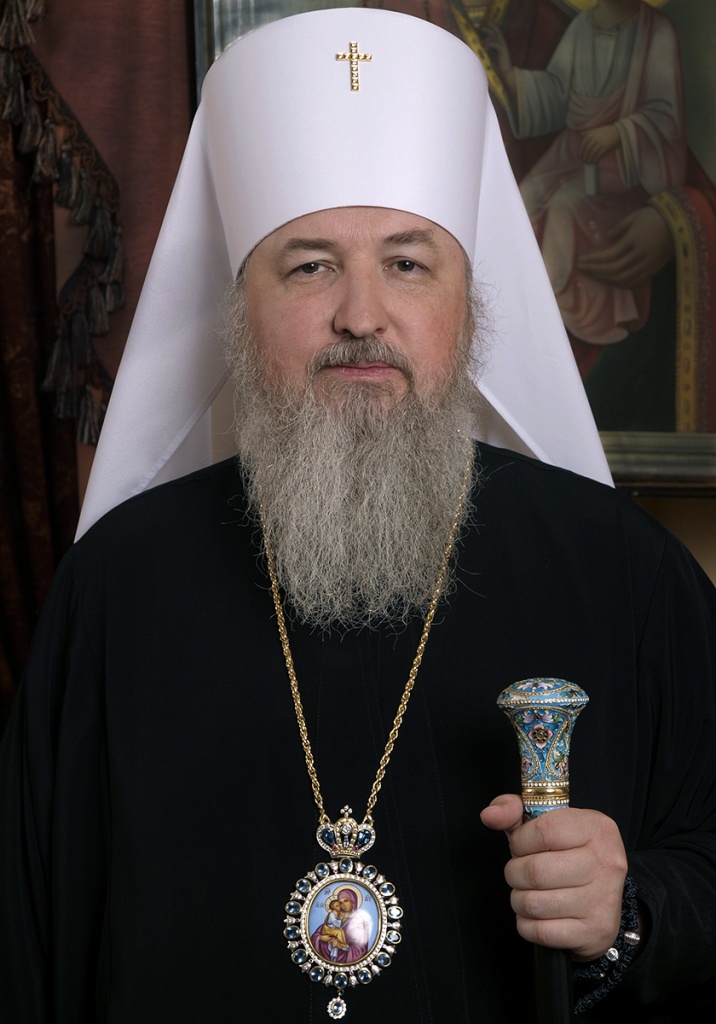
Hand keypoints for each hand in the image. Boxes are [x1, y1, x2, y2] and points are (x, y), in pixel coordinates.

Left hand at [480, 23, 516, 102]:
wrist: (506, 73)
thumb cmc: (499, 67)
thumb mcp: (492, 57)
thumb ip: (489, 51)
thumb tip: (482, 46)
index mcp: (500, 45)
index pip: (496, 34)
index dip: (491, 29)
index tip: (484, 25)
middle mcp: (502, 44)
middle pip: (496, 33)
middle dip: (490, 28)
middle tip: (483, 25)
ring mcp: (503, 47)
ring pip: (496, 36)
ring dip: (489, 33)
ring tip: (482, 30)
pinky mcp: (502, 51)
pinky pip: (495, 45)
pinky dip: (490, 44)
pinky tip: (486, 47)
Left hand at [481, 794, 626, 960]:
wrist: (603, 894)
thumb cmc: (568, 852)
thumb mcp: (546, 821)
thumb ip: (514, 811)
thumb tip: (490, 815)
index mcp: (596, 829)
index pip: (544, 831)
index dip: (520, 840)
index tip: (520, 845)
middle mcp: (606, 863)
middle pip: (535, 871)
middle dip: (514, 872)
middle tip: (519, 871)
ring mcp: (602, 900)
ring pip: (534, 903)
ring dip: (519, 899)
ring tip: (527, 891)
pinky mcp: (594, 932)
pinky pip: (540, 931)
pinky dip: (527, 923)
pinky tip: (537, 913)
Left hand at [577, 206, 673, 287]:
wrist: (680, 222)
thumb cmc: (655, 215)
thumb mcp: (635, 217)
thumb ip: (619, 228)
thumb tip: (607, 237)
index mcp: (634, 241)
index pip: (609, 256)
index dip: (593, 261)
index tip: (580, 261)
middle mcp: (640, 256)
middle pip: (613, 270)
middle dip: (595, 271)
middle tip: (582, 269)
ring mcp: (647, 265)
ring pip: (623, 279)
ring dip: (605, 279)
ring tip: (594, 275)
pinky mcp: (653, 270)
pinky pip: (634, 282)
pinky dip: (620, 284)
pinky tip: (610, 281)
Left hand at [580, 125, 619, 162]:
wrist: (618, 131)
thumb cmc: (606, 130)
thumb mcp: (596, 129)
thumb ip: (588, 132)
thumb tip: (580, 133)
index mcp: (592, 133)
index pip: (584, 143)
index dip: (581, 150)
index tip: (580, 155)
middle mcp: (595, 138)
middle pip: (587, 149)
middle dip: (585, 155)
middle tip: (584, 160)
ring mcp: (600, 142)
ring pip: (592, 152)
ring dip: (590, 158)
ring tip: (589, 161)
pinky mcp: (605, 147)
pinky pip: (598, 154)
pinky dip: (595, 158)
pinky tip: (594, 161)